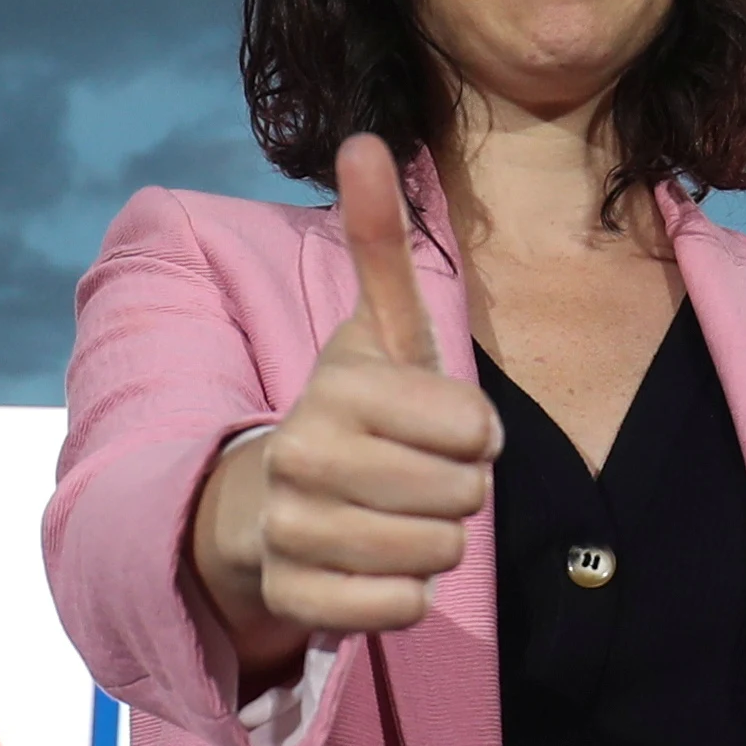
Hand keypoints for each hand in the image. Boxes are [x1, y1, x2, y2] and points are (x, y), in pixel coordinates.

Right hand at [191, 134, 499, 681]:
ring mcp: (294, 533)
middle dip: (460, 490)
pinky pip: (402, 609)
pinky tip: (374, 565)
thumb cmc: (354, 409)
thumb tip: (365, 136)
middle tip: (419, 475)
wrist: (268, 500)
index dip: (477, 432)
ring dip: (435, 540)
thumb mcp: (378, 327)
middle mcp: (306, 458)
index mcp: (339, 389)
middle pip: (463, 496)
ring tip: (396, 515)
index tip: (443, 425)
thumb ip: (380, 241)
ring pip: (438, 554)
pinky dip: (405, 595)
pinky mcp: (295, 599)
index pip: (475, 428)